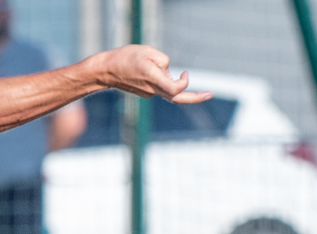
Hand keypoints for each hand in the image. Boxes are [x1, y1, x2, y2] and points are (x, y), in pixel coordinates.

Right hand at [92, 45, 211, 103]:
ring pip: (168, 89)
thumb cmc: (125, 57)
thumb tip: (171, 72)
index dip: (184, 83)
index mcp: (153, 79)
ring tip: (150, 65)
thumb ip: (163, 61)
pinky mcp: (147, 93)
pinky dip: (160, 77)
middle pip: (178, 99)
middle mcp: (153, 90)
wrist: (106, 71)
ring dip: (171, 79)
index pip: (175, 89)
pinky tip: (144, 68)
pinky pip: (160, 85)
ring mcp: (150, 93)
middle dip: (196, 98)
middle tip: (210, 94)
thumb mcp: (146, 51)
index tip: (185, 73)